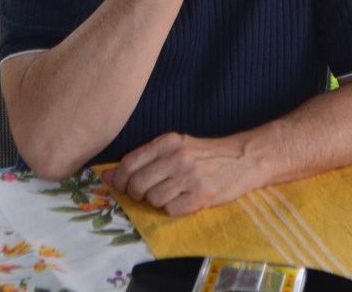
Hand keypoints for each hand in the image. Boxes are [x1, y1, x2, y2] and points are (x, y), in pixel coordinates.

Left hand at [102, 131, 254, 214]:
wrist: (244, 158)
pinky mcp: (201, 195)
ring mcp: (189, 176)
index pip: (129, 163)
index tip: (120, 187)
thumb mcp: (176, 146)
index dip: (119, 180)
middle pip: (137, 185)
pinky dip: (173, 210)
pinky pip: (171, 211)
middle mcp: (177, 157)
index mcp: (168, 141)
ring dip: (157, 202)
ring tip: (171, 194)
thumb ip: (144, 159)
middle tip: (148, 193)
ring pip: (153, 200)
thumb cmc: (206, 154)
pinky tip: (184, 200)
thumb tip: (107, 176)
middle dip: (137, 194)